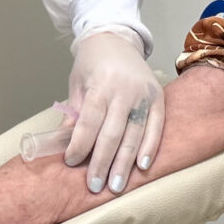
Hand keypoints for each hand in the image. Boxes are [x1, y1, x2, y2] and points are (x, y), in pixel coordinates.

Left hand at [65, 30, 164, 193]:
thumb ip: (74, 114)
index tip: (72, 162)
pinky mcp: (159, 97)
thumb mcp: (76, 83)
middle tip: (95, 186)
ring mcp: (144, 93)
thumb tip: (65, 145)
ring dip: (125, 163)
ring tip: (116, 186)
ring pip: (135, 134)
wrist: (115, 37)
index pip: (90, 120)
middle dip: (103, 162)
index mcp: (101, 83)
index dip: (80, 144)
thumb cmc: (91, 63)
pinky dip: (150, 148)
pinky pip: (156, 127)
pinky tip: (142, 167)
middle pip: (113, 132)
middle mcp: (125, 89)